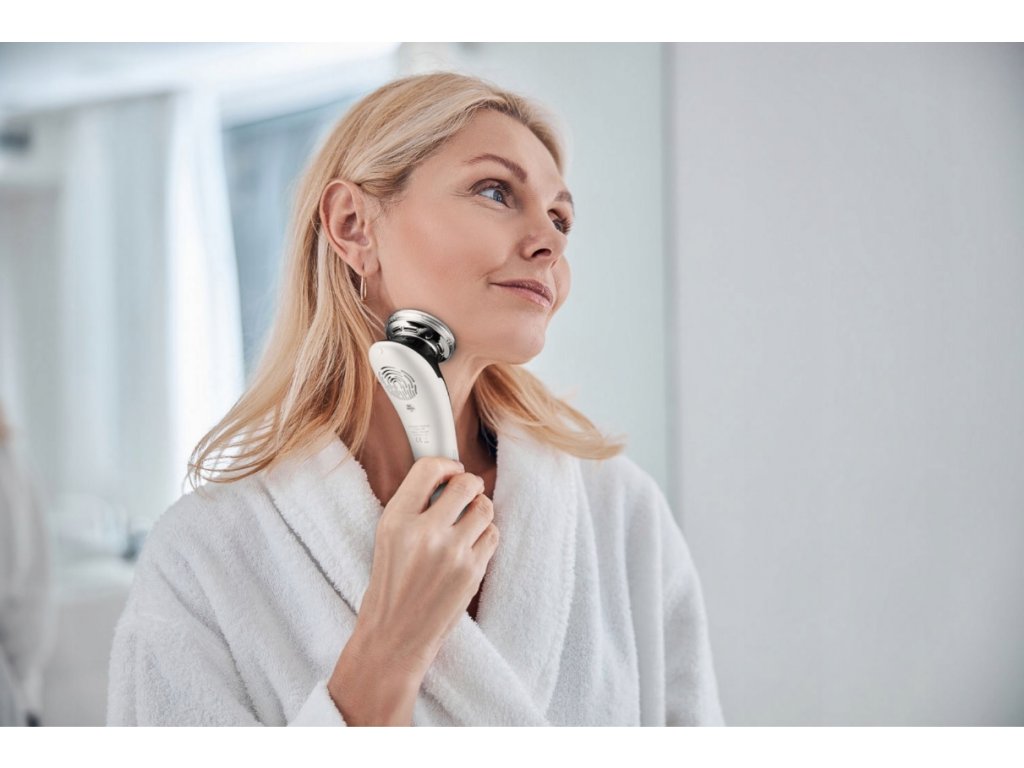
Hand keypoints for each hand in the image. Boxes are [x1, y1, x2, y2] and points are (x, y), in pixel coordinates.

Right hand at [353, 456, 498, 677]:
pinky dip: (485, 535)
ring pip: (485, 508)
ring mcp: (452, 553)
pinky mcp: (472, 572)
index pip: (428, 469)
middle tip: (466, 491)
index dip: (445, 464)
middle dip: (470, 483)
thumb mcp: (387, 537)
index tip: (450, 470)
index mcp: (396, 520)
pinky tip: (470, 545)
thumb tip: (446, 476)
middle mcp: (425, 533)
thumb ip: (413, 505)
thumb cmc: (391, 583)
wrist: (396, 634)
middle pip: (465, 484)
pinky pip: (492, 535)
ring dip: (479, 510)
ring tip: (467, 522)